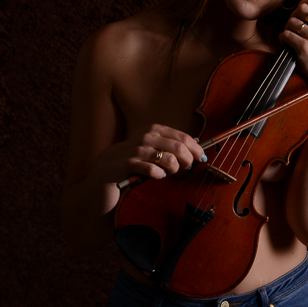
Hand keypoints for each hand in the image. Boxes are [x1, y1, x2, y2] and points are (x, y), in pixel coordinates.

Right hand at [90, 124, 206, 182]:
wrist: (105, 170)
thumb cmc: (133, 159)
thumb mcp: (151, 147)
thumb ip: (169, 145)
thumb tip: (195, 147)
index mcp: (154, 130)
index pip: (183, 137)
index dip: (196, 149)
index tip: (202, 158)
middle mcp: (147, 137)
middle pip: (179, 148)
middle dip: (189, 159)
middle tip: (187, 168)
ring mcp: (138, 150)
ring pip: (169, 159)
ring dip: (175, 169)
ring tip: (170, 172)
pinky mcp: (130, 165)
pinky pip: (153, 170)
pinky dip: (160, 175)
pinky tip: (158, 176)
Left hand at [278, 0, 307, 85]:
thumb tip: (304, 9)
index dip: (303, 2)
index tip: (299, 11)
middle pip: (301, 8)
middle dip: (293, 15)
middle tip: (293, 25)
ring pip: (291, 22)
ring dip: (286, 28)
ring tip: (289, 36)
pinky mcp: (304, 47)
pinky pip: (286, 34)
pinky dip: (282, 38)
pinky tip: (286, 43)